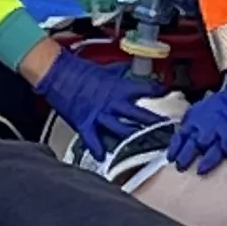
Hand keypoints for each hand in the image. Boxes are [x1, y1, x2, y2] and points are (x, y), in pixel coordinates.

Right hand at [31, 45, 158, 156]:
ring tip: (146, 147)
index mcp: (118, 87)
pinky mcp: (84, 123)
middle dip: (154, 122)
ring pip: (121, 129)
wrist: (57, 72)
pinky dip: (97, 149)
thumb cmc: (79, 71)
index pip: (144, 89)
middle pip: (137, 114)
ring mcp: (99, 114)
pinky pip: (93, 139)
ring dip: (133, 138)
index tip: (169, 95)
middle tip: (168, 130)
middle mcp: (112, 102)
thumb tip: (129, 69)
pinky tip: (103, 157)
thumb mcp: (104, 70)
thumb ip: (119, 72)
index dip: (158, 91)